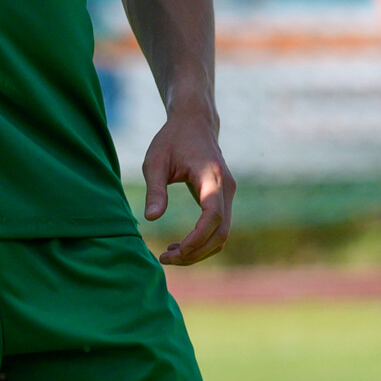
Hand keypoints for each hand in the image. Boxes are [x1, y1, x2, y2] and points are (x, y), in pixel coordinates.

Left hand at [143, 103, 234, 265]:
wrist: (194, 122)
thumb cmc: (171, 139)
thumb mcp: (155, 161)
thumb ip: (155, 189)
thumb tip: (151, 218)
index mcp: (212, 177)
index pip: (213, 215)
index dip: (197, 238)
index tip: (176, 252)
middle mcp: (227, 188)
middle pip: (221, 232)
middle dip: (196, 252)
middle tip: (165, 259)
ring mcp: (228, 194)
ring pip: (222, 234)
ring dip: (200, 250)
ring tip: (169, 256)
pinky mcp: (223, 198)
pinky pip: (219, 227)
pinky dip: (203, 241)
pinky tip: (180, 246)